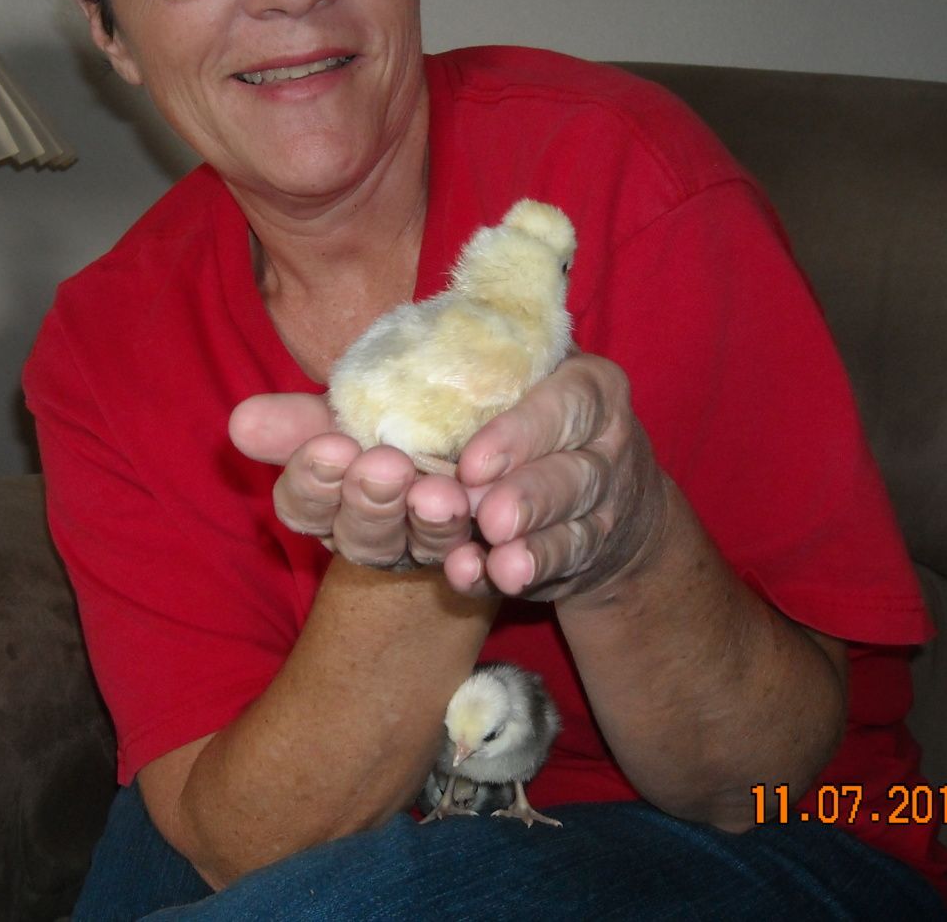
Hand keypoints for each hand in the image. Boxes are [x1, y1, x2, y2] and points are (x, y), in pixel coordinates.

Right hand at [228, 394, 483, 570]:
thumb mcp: (353, 411)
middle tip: (387, 466)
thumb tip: (240, 422)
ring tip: (442, 494)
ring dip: (429, 525)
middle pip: (360, 534)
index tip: (331, 447)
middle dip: (371, 501)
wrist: (488, 432)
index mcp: (334, 499)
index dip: (313, 480)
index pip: (305, 503)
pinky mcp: (481, 565)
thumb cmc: (407, 414)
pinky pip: (477, 573)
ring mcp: (428, 553)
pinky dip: (475, 565)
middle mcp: (376, 535)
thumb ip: (301, 418)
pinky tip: (479, 554)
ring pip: (421, 548)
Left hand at [450, 353, 669, 600]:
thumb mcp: (524, 375)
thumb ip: (458, 368)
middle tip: (485, 516)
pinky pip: (555, 571)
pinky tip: (490, 578)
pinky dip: (519, 577)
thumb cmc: (536, 414)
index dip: (520, 434)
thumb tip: (334, 392)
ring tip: (497, 560)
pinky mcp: (585, 557)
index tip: (472, 463)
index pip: (566, 402)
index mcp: (589, 387)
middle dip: (527, 497)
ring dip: (531, 548)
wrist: (613, 491)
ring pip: (571, 531)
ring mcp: (602, 510)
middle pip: (572, 476)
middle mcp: (605, 448)